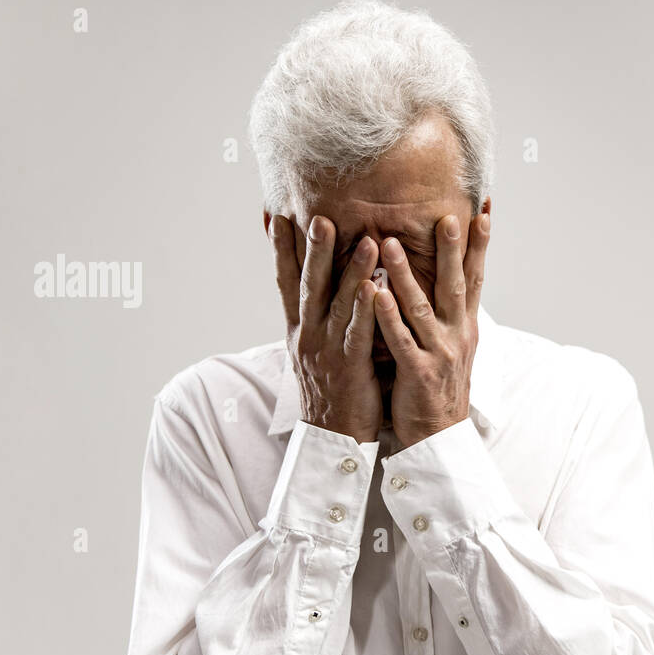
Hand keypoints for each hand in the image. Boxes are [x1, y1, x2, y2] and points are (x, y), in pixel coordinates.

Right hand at [271, 213, 382, 442]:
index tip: (277, 216)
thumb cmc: (329, 392)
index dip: (280, 250)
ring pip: (338, 304)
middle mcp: (308, 336)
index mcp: (298, 330)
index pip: (285, 283)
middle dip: (314, 249)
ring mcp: (327, 351)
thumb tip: (313, 292)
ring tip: (366, 240)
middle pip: (309, 285)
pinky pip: (358, 334)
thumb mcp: (312, 352)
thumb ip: (314, 320)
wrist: (331, 439)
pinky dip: (366, 310)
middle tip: (320, 216)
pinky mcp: (350, 368)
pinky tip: (376, 288)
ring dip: (352, 270)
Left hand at [373, 210, 490, 447]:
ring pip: (421, 308)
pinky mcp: (418, 373)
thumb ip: (449, 312)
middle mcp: (457, 336)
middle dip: (452, 251)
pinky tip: (375, 295)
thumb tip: (450, 279)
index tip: (483, 212)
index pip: (476, 279)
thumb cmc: (438, 387)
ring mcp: (439, 354)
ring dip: (405, 275)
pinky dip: (388, 316)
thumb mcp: (452, 345)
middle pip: (456, 286)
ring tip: (389, 243)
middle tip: (447, 217)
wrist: (438, 436)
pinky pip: (401, 340)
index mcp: (465, 327)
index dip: (479, 247)